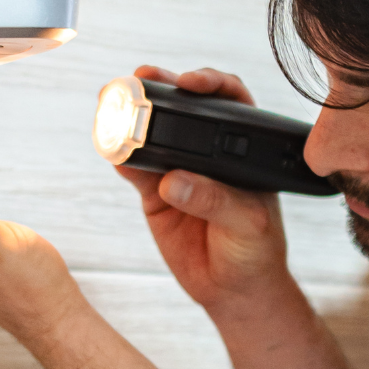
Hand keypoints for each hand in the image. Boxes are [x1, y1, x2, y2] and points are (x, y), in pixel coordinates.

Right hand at [118, 66, 297, 313]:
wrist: (233, 290)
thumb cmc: (255, 250)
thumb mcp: (248, 223)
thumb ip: (215, 200)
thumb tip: (173, 181)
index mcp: (243, 148)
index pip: (229, 102)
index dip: (210, 83)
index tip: (190, 83)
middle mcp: (210, 153)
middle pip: (184, 108)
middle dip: (162, 88)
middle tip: (142, 78)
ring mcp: (180, 171)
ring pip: (153, 135)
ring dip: (132, 118)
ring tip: (113, 105)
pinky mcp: (155, 194)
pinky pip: (135, 171)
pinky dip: (121, 159)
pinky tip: (113, 152)